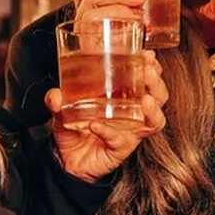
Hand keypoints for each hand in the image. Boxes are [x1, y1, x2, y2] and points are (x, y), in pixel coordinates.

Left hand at [47, 49, 167, 183]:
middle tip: (149, 71)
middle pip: (159, 97)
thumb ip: (57, 101)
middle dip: (157, 83)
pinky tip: (96, 125)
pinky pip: (120, 139)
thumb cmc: (75, 131)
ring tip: (145, 100)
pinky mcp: (121, 149)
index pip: (146, 79)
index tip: (148, 54)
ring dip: (152, 110)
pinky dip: (108, 131)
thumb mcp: (63, 110)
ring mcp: (130, 132)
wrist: (68, 160)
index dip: (151, 67)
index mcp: (124, 98)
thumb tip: (55, 94)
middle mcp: (132, 114)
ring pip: (154, 122)